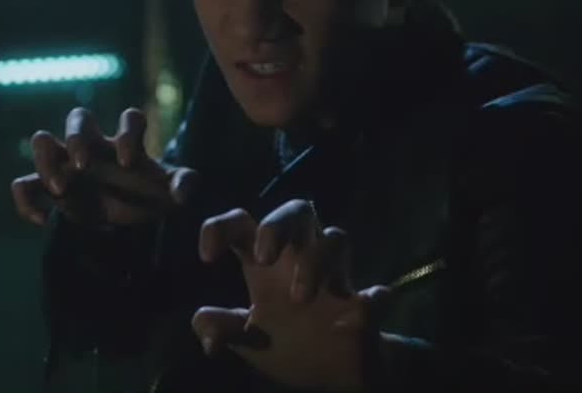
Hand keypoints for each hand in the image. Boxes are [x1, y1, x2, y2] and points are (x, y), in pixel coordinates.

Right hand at [10, 107, 197, 226]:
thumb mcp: (170, 193)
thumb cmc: (148, 196)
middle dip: (78, 137)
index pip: (130, 120)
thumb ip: (183, 185)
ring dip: (45, 160)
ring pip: (42, 140)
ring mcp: (68, 163)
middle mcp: (95, 145)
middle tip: (83, 166)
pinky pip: (24, 183)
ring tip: (59, 189)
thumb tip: (183, 192)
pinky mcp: (49, 188)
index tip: (129, 163)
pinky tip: (42, 220)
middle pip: (78, 117)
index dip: (128, 134)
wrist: (127, 217)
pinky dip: (26, 199)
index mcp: (127, 141)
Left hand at [192, 200, 389, 391]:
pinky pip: (377, 294)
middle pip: (296, 210)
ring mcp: (336, 276)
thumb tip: (204, 330)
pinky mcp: (366, 305)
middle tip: (263, 258)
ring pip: (336, 238)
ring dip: (318, 261)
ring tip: (301, 298)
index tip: (206, 257)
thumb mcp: (248, 339)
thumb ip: (226, 329)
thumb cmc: (284, 341)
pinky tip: (355, 316)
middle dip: (278, 225)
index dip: (221, 228)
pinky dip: (370, 302)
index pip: (242, 223)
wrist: (331, 372)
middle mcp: (301, 257)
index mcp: (265, 261)